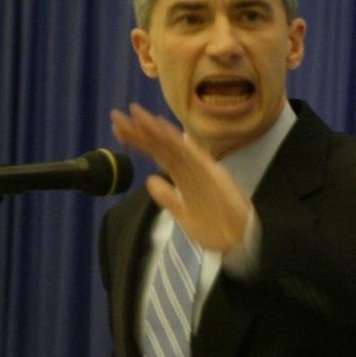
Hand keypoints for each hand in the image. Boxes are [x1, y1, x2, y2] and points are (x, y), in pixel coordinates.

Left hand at [110, 103, 251, 252]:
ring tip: (133, 114)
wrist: (239, 242)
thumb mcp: (183, 214)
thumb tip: (150, 180)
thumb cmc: (216, 228)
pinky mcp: (210, 173)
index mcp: (185, 176)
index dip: (138, 141)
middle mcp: (191, 167)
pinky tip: (159, 127)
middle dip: (138, 130)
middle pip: (161, 145)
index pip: (158, 153)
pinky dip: (174, 139)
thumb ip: (168, 197)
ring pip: (172, 145)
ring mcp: (200, 168)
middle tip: (116, 116)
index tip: (118, 130)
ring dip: (152, 128)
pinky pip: (188, 153)